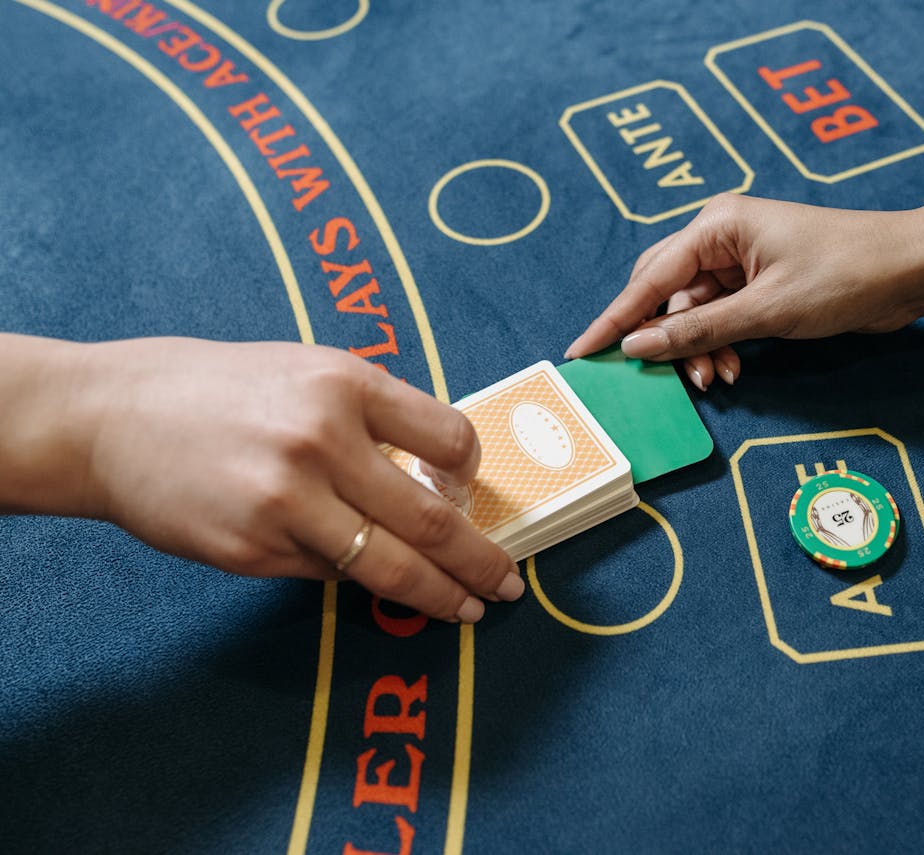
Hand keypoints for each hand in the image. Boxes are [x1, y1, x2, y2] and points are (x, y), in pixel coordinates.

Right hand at [75, 338, 520, 622]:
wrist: (111, 416)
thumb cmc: (221, 390)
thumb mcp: (307, 371)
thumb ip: (375, 416)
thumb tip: (440, 477)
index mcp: (345, 385)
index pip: (450, 439)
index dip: (473, 474)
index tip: (473, 494)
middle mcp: (320, 443)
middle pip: (431, 521)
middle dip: (480, 562)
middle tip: (507, 583)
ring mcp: (285, 504)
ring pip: (388, 567)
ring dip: (439, 596)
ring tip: (468, 609)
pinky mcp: (252, 551)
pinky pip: (327, 575)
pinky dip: (356, 578)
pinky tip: (370, 580)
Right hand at [565, 194, 923, 388]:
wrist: (911, 270)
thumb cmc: (845, 274)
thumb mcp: (766, 309)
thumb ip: (698, 329)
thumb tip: (638, 345)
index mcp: (717, 225)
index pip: (650, 277)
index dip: (615, 319)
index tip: (582, 352)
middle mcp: (722, 238)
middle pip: (665, 293)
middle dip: (662, 339)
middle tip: (659, 378)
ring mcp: (742, 262)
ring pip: (693, 313)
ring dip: (698, 349)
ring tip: (718, 379)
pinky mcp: (761, 286)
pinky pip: (721, 318)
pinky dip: (722, 345)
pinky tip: (735, 369)